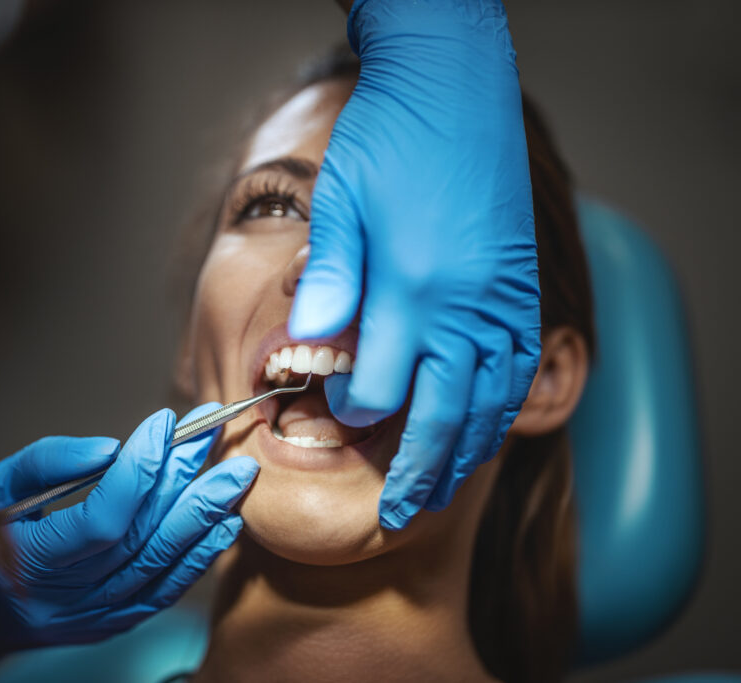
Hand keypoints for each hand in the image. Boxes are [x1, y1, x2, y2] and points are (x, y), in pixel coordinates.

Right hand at [0, 405, 257, 642]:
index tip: (165, 424)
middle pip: (142, 536)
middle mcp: (65, 597)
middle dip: (185, 479)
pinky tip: (224, 525)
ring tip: (235, 475)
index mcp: (29, 560)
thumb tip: (110, 449)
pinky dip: (198, 559)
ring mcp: (91, 617)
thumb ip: (47, 463)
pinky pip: (164, 593)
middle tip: (216, 435)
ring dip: (204, 516)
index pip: (103, 518)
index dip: (139, 470)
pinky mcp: (109, 624)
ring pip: (160, 566)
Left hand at [290, 0, 540, 528]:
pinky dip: (503, 407)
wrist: (456, 82)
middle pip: (445, 416)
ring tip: (444, 486)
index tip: (336, 417)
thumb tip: (306, 349)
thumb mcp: (340, 204)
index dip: (356, 413)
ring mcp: (502, 297)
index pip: (382, 389)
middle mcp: (466, 305)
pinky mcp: (521, 283)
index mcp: (412, 290)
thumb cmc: (388, 139)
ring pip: (491, 402)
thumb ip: (328, 283)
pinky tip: (485, 423)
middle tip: (400, 512)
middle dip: (419, 472)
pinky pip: (520, 366)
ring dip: (467, 452)